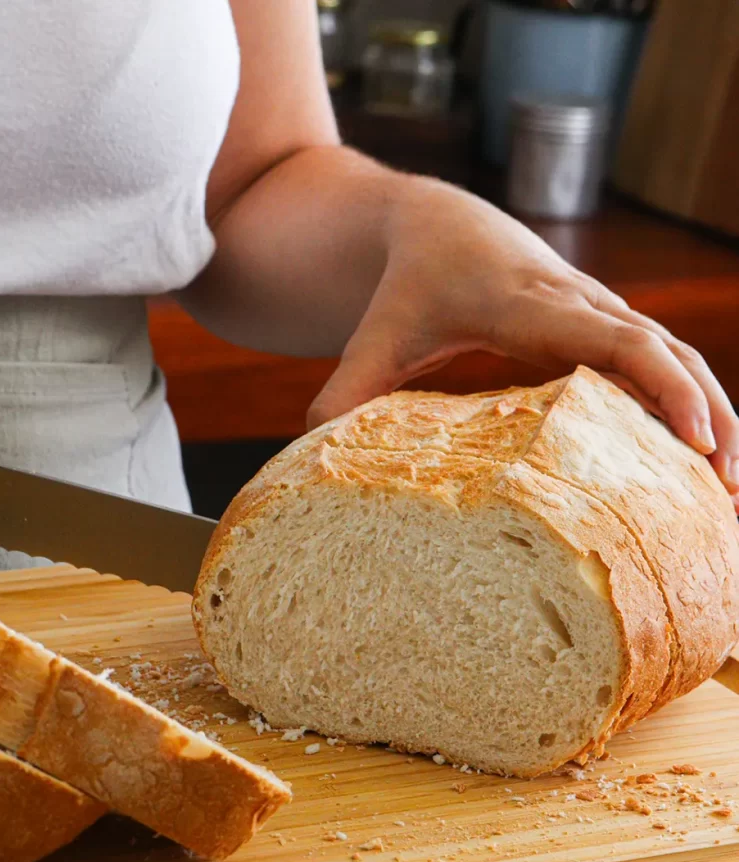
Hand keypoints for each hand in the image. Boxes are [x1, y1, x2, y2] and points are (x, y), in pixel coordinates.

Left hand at [308, 178, 738, 506]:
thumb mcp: (378, 333)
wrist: (435, 223)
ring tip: (731, 488)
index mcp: (533, 305)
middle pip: (669, 353)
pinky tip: (699, 458)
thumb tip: (312, 449)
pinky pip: (659, 362)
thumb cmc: (409, 280)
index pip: (620, 340)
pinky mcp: (600, 325)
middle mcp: (580, 304)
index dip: (665, 388)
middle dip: (712, 416)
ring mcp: (596, 313)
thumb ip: (346, 388)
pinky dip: (688, 403)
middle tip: (731, 490)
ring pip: (677, 356)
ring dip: (714, 413)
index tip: (698, 443)